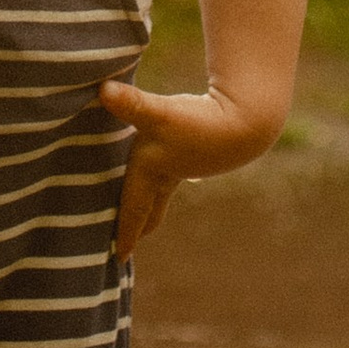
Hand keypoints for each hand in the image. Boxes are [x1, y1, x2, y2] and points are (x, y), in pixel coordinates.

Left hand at [98, 77, 280, 261]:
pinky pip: (171, 169)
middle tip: (122, 246)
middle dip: (136, 226)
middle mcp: (166, 174)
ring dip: (148, 203)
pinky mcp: (195, 151)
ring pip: (158, 191)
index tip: (118, 258)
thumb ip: (132, 104)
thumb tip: (103, 89)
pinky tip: (164, 163)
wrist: (245, 122)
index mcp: (151, 173)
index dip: (124, 234)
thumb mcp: (161, 113)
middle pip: (147, 208)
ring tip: (136, 210)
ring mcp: (184, 165)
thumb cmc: (200, 123)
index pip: (132, 210)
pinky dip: (161, 175)